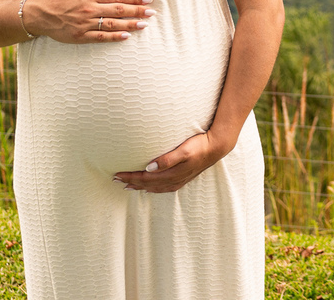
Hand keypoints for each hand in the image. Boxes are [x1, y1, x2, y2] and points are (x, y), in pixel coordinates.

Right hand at [25, 0, 154, 43]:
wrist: (40, 14)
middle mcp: (90, 9)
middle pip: (119, 10)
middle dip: (137, 11)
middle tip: (151, 12)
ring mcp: (86, 23)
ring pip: (113, 24)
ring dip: (130, 24)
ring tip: (144, 25)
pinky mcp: (81, 36)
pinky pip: (101, 37)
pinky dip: (114, 37)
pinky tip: (126, 37)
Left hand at [113, 132, 229, 192]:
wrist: (217, 146)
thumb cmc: (200, 145)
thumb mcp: (184, 150)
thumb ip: (167, 159)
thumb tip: (149, 168)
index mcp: (171, 174)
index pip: (145, 177)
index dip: (130, 176)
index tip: (116, 174)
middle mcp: (173, 180)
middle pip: (147, 184)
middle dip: (131, 182)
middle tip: (115, 180)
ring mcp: (178, 180)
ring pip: (154, 187)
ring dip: (140, 186)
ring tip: (128, 185)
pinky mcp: (183, 178)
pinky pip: (163, 187)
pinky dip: (153, 188)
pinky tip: (150, 186)